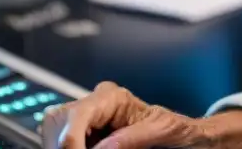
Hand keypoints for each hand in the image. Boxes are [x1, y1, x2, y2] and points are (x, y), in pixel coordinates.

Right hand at [41, 82, 205, 148]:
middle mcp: (95, 106)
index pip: (77, 113)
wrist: (187, 137)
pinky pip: (63, 144)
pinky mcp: (84, 138)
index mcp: (113, 98)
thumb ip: (134, 137)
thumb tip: (103, 147)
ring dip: (67, 147)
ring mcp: (86, 123)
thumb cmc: (179, 129)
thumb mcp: (163, 129)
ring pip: (54, 137)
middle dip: (64, 145)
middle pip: (57, 123)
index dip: (70, 138)